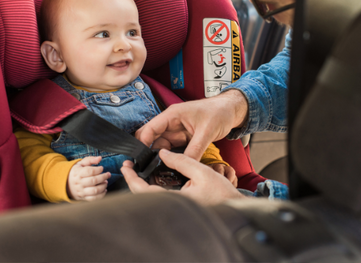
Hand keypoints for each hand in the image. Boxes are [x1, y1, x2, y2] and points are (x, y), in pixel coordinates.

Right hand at [67, 156, 110, 200]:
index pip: (89, 171)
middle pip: (93, 180)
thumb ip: (90, 160)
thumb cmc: (76, 172)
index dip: (98, 169)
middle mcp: (79, 183)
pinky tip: (104, 189)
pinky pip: (94, 198)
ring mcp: (81, 191)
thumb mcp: (81, 164)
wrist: (66, 184)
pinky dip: (101, 195)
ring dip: (103, 186)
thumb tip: (99, 158)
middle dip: (103, 177)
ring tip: (106, 182)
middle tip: (108, 174)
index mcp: (78, 173)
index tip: (102, 168)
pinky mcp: (83, 197)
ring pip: (94, 190)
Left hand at [121, 149, 245, 205]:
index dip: (132, 178)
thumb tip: (163, 153)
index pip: (144, 191)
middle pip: (144, 195)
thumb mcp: (202, 171)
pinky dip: (153, 186)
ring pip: (151, 196)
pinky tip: (154, 176)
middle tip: (129, 166)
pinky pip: (160, 196)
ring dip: (142, 183)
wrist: (234, 206)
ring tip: (139, 168)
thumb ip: (181, 161)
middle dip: (134, 180)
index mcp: (176, 200)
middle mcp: (173, 206)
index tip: (126, 166)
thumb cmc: (222, 192)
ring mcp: (175, 207)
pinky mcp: (179, 206)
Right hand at [135, 90, 248, 159]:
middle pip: (152, 138)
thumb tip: (185, 165)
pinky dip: (171, 157)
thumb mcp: (207, 132)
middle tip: (148, 168)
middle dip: (149, 152)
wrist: (231, 110)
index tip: (141, 159)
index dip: (143, 143)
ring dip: (160, 156)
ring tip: (159, 170)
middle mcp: (172, 122)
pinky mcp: (183, 137)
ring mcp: (177, 130)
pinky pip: (172, 149)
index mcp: (173, 115)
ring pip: (162, 146)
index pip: (150, 128)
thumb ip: (195, 150)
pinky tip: (171, 166)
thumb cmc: (219, 112)